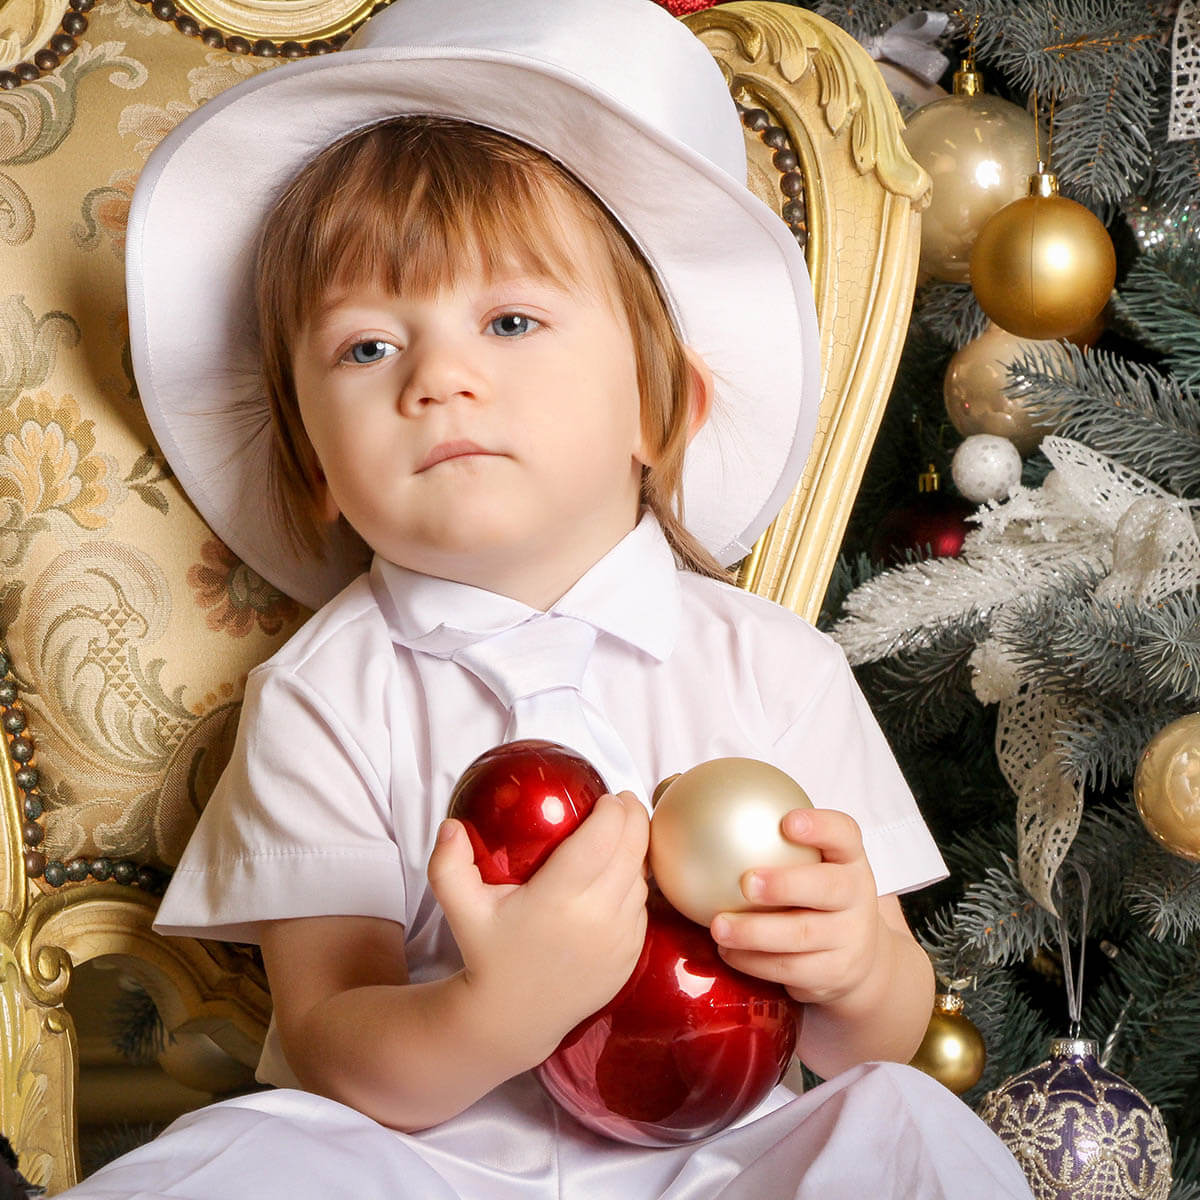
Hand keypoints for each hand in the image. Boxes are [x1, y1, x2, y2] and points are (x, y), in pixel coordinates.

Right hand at [428, 791, 648, 1062]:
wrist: (513, 1019)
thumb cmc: (488, 954)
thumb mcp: (460, 909)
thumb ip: (447, 864)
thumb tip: (451, 823)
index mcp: (558, 898)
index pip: (602, 838)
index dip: (613, 811)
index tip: (607, 796)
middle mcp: (596, 917)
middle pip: (632, 851)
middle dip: (634, 818)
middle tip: (624, 801)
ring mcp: (619, 939)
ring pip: (642, 879)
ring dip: (636, 851)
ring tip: (622, 833)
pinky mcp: (630, 957)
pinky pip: (642, 907)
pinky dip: (636, 884)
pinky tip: (621, 873)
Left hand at [709, 808, 881, 1006]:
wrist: (858, 956)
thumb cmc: (813, 895)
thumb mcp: (807, 863)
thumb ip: (760, 834)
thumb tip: (679, 793)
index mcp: (849, 859)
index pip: (844, 834)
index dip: (820, 826)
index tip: (787, 822)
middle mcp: (856, 896)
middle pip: (829, 888)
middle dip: (787, 885)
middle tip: (746, 883)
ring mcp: (850, 937)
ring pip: (804, 935)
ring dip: (756, 932)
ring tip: (718, 926)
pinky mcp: (835, 973)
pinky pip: (790, 969)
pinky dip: (754, 961)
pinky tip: (727, 950)